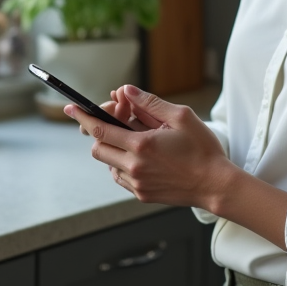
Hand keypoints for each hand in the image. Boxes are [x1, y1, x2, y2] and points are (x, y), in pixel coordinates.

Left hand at [64, 84, 233, 209]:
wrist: (215, 185)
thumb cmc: (202, 149)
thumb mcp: (180, 117)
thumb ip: (149, 103)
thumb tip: (125, 91)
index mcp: (141, 145)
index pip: (100, 129)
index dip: (83, 116)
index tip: (71, 108)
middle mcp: (134, 166)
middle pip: (98, 148)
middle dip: (101, 133)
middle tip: (121, 123)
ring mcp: (136, 183)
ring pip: (108, 163)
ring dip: (114, 149)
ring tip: (140, 142)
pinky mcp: (141, 194)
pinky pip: (119, 176)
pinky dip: (123, 165)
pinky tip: (143, 158)